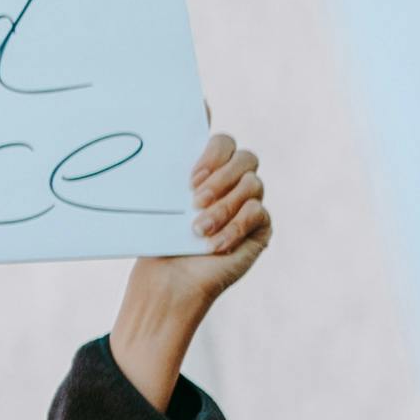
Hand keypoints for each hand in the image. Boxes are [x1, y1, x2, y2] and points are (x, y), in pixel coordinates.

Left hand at [106, 130, 265, 407]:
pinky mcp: (260, 227)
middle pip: (245, 157)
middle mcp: (233, 183)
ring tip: (197, 228)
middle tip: (193, 197)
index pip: (221, 141)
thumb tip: (159, 138)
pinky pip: (258, 212)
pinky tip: (213, 244)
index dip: (213, 146)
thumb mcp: (160, 203)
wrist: (169, 281)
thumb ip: (169, 172)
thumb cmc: (160, 241)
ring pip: (253, 183)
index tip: (193, 168)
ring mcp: (249, 204)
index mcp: (208, 171)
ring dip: (222, 206)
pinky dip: (234, 227)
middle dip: (220, 174)